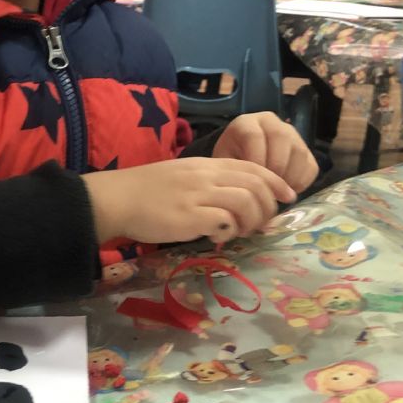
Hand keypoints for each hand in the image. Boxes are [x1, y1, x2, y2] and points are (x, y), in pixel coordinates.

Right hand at [84, 156, 296, 247]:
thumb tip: (230, 205)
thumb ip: (207, 185)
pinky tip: (219, 237)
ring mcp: (198, 196)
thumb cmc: (144, 191)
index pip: (252, 167)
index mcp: (205, 164)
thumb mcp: (181, 176)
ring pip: (245, 201)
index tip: (287, 196)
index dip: (275, 181)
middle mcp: (206, 176)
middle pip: (255, 185)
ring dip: (252, 220)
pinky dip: (230, 231)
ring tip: (241, 232)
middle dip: (267, 206)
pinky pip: (224, 222)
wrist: (116, 199)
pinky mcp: (189, 217)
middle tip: (260, 224)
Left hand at [212, 112, 318, 193]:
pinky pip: (311, 166)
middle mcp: (272, 123)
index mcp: (246, 123)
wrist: (243, 162)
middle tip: (268, 187)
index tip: (253, 179)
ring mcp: (292, 134)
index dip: (255, 160)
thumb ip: (235, 170)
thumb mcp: (224, 163)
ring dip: (289, 177)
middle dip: (275, 167)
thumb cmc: (230, 163)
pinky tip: (286, 190)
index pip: (254, 135)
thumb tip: (253, 188)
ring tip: (276, 191)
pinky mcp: (306, 150)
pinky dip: (301, 183)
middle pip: (281, 137)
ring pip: (299, 152)